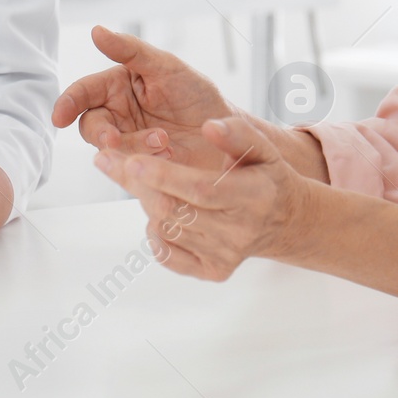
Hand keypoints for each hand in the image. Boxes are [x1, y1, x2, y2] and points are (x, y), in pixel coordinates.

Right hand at [52, 26, 233, 170]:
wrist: (229, 133)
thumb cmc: (198, 96)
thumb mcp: (166, 66)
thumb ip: (131, 50)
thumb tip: (97, 31)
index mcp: (117, 88)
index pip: (84, 93)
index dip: (68, 103)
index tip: (60, 116)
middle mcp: (118, 117)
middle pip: (90, 126)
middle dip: (102, 133)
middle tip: (115, 139)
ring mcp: (129, 145)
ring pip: (110, 152)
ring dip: (131, 149)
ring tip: (164, 143)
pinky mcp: (142, 170)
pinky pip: (129, 172)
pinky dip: (144, 165)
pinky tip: (168, 157)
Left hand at [93, 111, 311, 280]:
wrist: (285, 220)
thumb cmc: (266, 177)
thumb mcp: (262, 148)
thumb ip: (237, 133)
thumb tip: (209, 126)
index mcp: (252, 196)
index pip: (201, 189)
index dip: (164, 176)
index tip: (132, 160)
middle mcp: (239, 231)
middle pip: (174, 210)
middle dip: (137, 183)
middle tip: (111, 159)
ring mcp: (225, 255)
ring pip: (166, 228)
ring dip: (145, 200)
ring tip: (144, 178)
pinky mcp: (213, 271)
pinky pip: (167, 254)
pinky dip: (154, 232)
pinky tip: (160, 212)